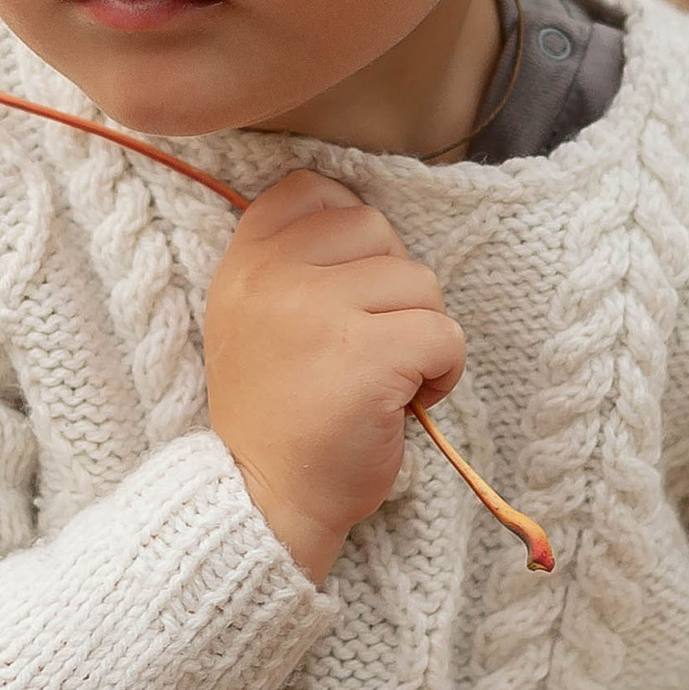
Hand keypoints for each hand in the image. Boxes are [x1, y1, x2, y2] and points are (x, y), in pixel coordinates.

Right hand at [205, 173, 464, 583]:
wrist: (263, 500)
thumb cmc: (277, 415)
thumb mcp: (253, 320)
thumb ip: (292, 265)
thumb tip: (376, 232)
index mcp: (244, 262)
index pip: (311, 189)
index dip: (348, 229)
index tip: (347, 288)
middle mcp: (274, 276)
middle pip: (378, 230)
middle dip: (392, 289)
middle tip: (367, 346)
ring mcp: (319, 311)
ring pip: (420, 281)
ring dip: (421, 332)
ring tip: (386, 378)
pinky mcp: (367, 355)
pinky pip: (444, 333)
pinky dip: (444, 370)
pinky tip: (410, 401)